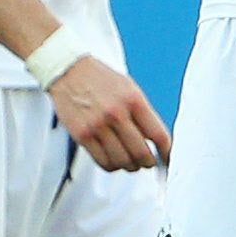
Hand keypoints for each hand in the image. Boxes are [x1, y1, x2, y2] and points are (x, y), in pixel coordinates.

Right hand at [49, 55, 170, 171]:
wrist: (68, 70)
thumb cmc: (100, 79)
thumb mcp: (129, 88)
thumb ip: (142, 113)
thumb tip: (156, 140)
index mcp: (134, 100)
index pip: (159, 135)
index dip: (166, 152)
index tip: (167, 157)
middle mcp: (117, 114)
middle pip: (142, 153)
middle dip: (148, 163)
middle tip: (148, 162)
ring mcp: (98, 126)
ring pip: (123, 161)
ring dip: (130, 166)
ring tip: (131, 163)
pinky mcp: (82, 135)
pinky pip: (103, 162)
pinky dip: (112, 166)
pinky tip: (114, 161)